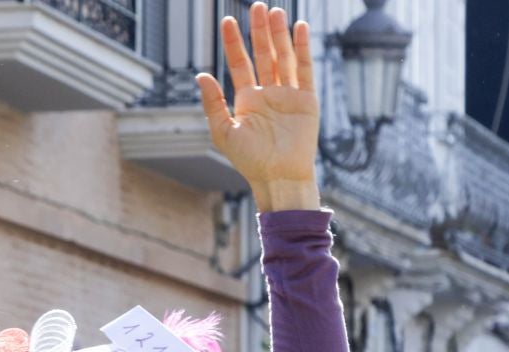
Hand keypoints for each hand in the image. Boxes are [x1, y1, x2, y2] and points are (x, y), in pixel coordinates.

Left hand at [197, 4, 320, 211]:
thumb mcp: (224, 132)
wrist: (278, 177)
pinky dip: (303, 49)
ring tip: (274, 12)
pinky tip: (300, 28)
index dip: (234, 43)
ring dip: (279, 35)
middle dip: (259, 31)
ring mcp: (288, 95)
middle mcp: (268, 93)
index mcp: (247, 100)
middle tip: (256, 6)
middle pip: (263, 55)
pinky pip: (305, 69)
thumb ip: (213, 104)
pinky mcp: (307, 100)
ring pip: (283, 57)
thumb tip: (201, 75)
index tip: (228, 21)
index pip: (239, 64)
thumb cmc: (250, 161)